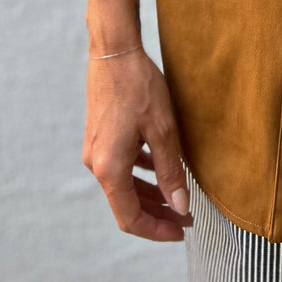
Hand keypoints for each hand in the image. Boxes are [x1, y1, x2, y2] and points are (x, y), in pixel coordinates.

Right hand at [83, 47, 193, 239]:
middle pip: (126, 204)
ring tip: (177, 197)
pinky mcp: (99, 137)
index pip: (130, 218)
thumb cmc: (139, 87)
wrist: (114, 51)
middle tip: (186, 216)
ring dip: (149, 194)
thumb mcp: (163, 131)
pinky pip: (120, 167)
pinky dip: (140, 174)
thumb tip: (180, 206)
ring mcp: (95, 150)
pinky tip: (158, 167)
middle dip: (157, 214)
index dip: (157, 230)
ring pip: (123, 186)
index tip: (182, 230)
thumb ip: (171, 172)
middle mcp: (96, 165)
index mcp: (109, 169)